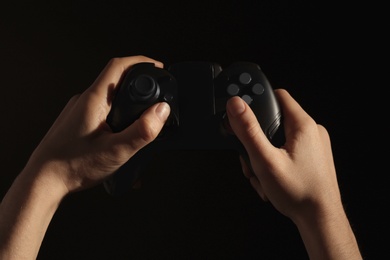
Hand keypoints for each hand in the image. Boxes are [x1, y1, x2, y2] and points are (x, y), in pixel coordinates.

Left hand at [25, 55, 170, 193]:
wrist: (43, 181)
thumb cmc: (72, 166)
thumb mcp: (115, 151)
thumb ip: (142, 130)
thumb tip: (162, 110)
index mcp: (94, 100)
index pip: (118, 66)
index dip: (141, 61)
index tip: (158, 66)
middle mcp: (84, 100)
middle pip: (116, 80)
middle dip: (139, 85)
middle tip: (155, 98)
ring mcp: (79, 111)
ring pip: (109, 97)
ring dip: (128, 103)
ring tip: (141, 121)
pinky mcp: (77, 122)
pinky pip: (102, 111)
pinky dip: (116, 116)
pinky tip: (121, 135)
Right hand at [226, 89, 360, 258]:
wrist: (320, 219)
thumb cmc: (299, 193)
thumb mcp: (265, 160)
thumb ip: (248, 131)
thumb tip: (236, 105)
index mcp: (303, 125)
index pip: (277, 96)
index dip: (257, 101)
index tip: (242, 109)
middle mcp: (311, 131)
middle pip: (273, 121)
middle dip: (256, 140)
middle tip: (250, 157)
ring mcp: (312, 145)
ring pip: (277, 138)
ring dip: (262, 155)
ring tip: (261, 174)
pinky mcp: (311, 156)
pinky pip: (286, 149)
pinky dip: (274, 161)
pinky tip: (270, 178)